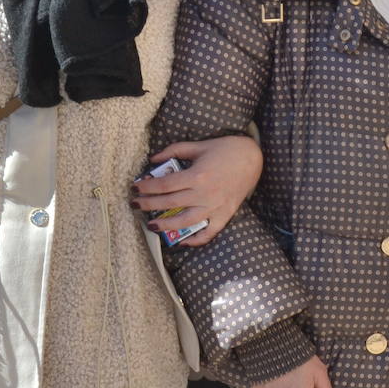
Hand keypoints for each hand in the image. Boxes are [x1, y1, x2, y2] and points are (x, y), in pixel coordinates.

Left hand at [133, 134, 263, 244]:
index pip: (164, 185)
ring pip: (185, 222)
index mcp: (197, 175)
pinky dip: (196, 240)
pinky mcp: (225, 214)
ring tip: (151, 226)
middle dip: (148, 205)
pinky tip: (183, 241)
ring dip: (166, 225)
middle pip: (170, 203)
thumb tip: (153, 159)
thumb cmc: (226, 149)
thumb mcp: (199, 146)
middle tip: (135, 205)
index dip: (146, 187)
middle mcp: (204, 194)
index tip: (135, 188)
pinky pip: (209, 232)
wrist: (253, 157)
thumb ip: (174, 150)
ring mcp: (215, 206)